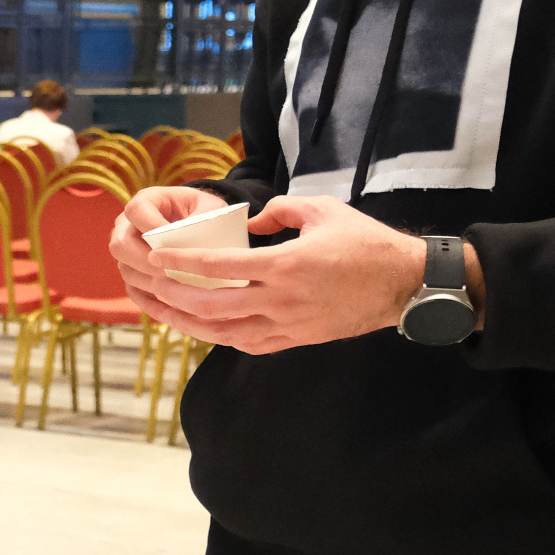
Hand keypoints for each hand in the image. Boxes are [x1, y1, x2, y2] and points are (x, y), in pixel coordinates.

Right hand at [108, 185, 243, 324]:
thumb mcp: (209, 209)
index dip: (150, 227)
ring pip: (125, 270)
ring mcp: (128, 250)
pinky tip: (171, 307)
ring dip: (149, 282)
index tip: (174, 243)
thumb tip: (189, 252)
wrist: (204, 222)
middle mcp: (128, 225)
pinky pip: (133, 290)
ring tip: (176, 290)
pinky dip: (150, 301)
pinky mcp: (134, 272)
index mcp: (146, 201)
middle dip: (145, 262)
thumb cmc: (208, 213)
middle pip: (120, 245)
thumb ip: (200, 223)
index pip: (135, 211)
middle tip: (171, 273)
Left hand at [112, 194, 429, 353]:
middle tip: (150, 284)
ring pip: (225, 332)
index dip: (185, 263)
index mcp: (287, 265)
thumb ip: (278, 210)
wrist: (404, 285)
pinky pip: (248, 344)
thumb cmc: (365, 243)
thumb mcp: (322, 210)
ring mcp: (289, 324)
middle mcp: (283, 300)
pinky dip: (219, 337)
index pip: (222, 268)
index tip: (159, 256)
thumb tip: (248, 222)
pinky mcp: (296, 339)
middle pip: (213, 306)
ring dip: (188, 323)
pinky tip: (199, 327)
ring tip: (160, 311)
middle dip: (175, 297)